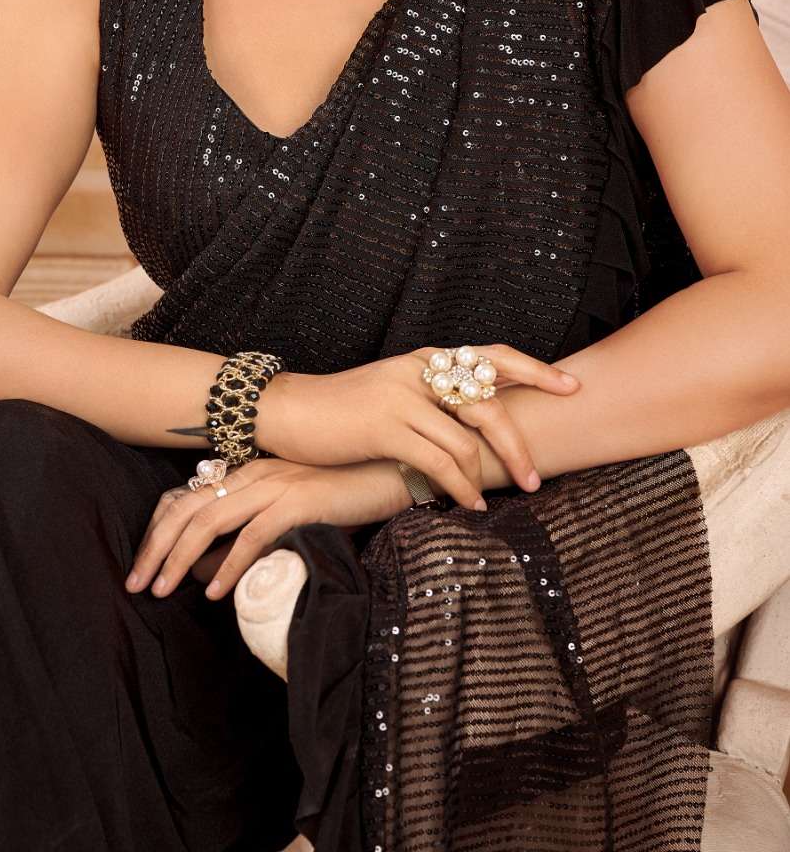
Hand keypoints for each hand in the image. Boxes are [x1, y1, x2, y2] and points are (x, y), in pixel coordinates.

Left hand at [124, 456, 409, 602]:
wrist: (395, 473)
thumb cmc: (345, 495)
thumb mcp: (292, 510)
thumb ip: (256, 530)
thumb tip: (216, 571)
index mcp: (249, 471)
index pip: (185, 496)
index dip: (157, 531)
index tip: (142, 566)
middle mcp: (255, 472)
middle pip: (186, 508)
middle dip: (155, 548)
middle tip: (135, 586)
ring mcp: (277, 483)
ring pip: (210, 520)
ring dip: (180, 558)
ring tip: (162, 592)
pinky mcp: (301, 500)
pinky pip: (255, 534)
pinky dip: (231, 563)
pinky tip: (216, 592)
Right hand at [259, 345, 581, 511]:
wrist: (288, 411)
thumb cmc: (344, 411)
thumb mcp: (393, 394)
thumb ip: (432, 402)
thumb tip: (478, 428)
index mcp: (426, 358)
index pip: (491, 356)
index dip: (535, 370)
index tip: (571, 387)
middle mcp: (419, 370)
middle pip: (489, 403)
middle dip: (518, 444)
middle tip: (535, 477)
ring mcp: (402, 396)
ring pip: (467, 438)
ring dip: (488, 476)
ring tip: (497, 499)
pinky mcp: (385, 425)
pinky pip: (439, 461)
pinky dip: (460, 486)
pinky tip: (467, 503)